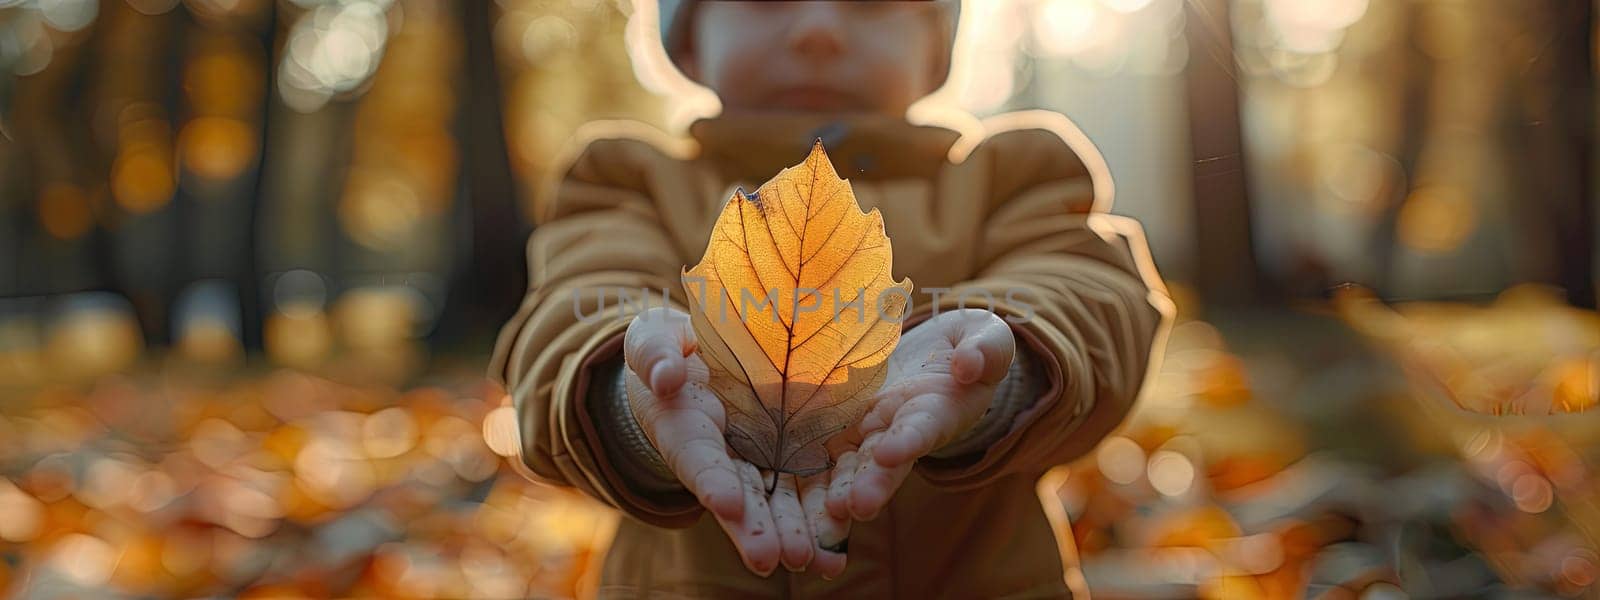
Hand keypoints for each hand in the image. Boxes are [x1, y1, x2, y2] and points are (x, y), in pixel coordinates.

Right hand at [622, 307, 817, 574]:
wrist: (704, 359)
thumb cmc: (670, 349)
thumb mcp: (652, 340)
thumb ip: (656, 354)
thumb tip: (666, 376)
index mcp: (683, 425)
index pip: (697, 455)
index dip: (711, 478)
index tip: (726, 502)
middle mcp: (721, 454)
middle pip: (739, 495)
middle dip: (754, 527)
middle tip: (770, 557)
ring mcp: (756, 457)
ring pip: (776, 500)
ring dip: (793, 532)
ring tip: (815, 561)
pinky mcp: (790, 453)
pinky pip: (807, 487)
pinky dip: (821, 517)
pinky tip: (837, 551)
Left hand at [824, 309, 1015, 522]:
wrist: (927, 354)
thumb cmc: (963, 346)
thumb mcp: (985, 339)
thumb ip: (986, 350)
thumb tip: (969, 365)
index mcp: (935, 411)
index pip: (922, 427)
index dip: (909, 440)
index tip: (892, 451)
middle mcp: (897, 432)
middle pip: (882, 463)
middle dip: (871, 484)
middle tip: (856, 506)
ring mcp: (863, 432)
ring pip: (846, 468)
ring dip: (835, 492)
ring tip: (824, 514)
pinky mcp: (835, 426)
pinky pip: (816, 452)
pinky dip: (803, 475)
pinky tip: (781, 491)